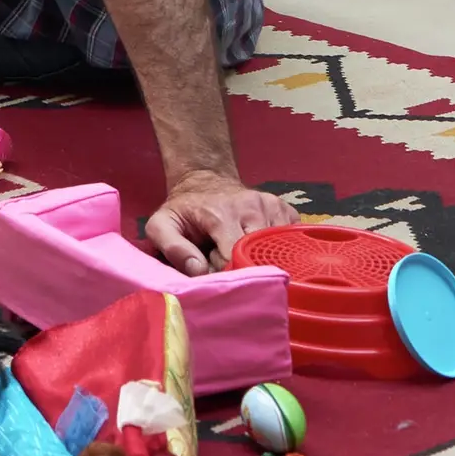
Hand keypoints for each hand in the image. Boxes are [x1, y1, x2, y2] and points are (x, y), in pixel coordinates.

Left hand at [143, 170, 297, 274]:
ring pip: (278, 251)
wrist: (205, 180)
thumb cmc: (184, 209)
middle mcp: (251, 207)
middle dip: (246, 269)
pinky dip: (282, 252)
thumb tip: (198, 271)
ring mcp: (272, 206)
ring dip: (263, 260)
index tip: (215, 273)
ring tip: (244, 254)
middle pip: (259, 257)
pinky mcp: (286, 210)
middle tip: (230, 265)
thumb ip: (172, 248)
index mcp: (220, 213)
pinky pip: (292, 241)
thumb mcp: (162, 225)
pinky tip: (263, 249)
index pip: (233, 261)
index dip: (224, 275)